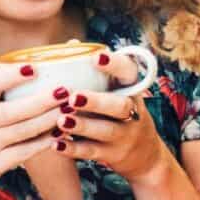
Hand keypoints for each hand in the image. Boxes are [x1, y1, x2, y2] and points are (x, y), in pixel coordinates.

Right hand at [0, 64, 64, 182]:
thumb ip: (11, 82)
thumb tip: (61, 50)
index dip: (11, 76)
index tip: (34, 68)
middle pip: (13, 111)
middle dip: (42, 101)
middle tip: (65, 91)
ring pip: (24, 131)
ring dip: (50, 120)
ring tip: (70, 109)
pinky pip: (25, 151)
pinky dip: (45, 141)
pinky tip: (62, 131)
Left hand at [52, 50, 168, 182]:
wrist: (144, 155)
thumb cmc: (120, 113)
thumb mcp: (117, 91)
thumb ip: (96, 72)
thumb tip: (71, 44)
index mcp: (132, 90)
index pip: (130, 73)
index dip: (115, 65)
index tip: (97, 58)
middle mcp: (132, 112)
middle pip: (119, 106)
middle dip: (97, 101)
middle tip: (73, 97)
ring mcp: (124, 136)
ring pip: (106, 131)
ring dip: (83, 125)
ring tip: (61, 120)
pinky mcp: (113, 155)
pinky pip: (93, 152)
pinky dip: (74, 149)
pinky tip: (56, 144)